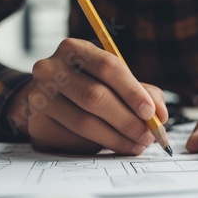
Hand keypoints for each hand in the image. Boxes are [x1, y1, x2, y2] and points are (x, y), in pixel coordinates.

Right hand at [5, 38, 167, 154]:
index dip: (132, 91)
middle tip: (149, 135)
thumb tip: (161, 114)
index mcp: (75, 50)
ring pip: (85, 122)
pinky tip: (116, 147)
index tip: (151, 113)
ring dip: (118, 138)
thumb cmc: (90, 86)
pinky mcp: (37, 124)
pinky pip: (73, 140)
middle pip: (95, 96)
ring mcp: (39, 97)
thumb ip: (143, 93)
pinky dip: (100, 147)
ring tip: (138, 145)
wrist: (47, 99)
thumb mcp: (116, 82)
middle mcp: (51, 69)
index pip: (107, 66)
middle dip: (128, 120)